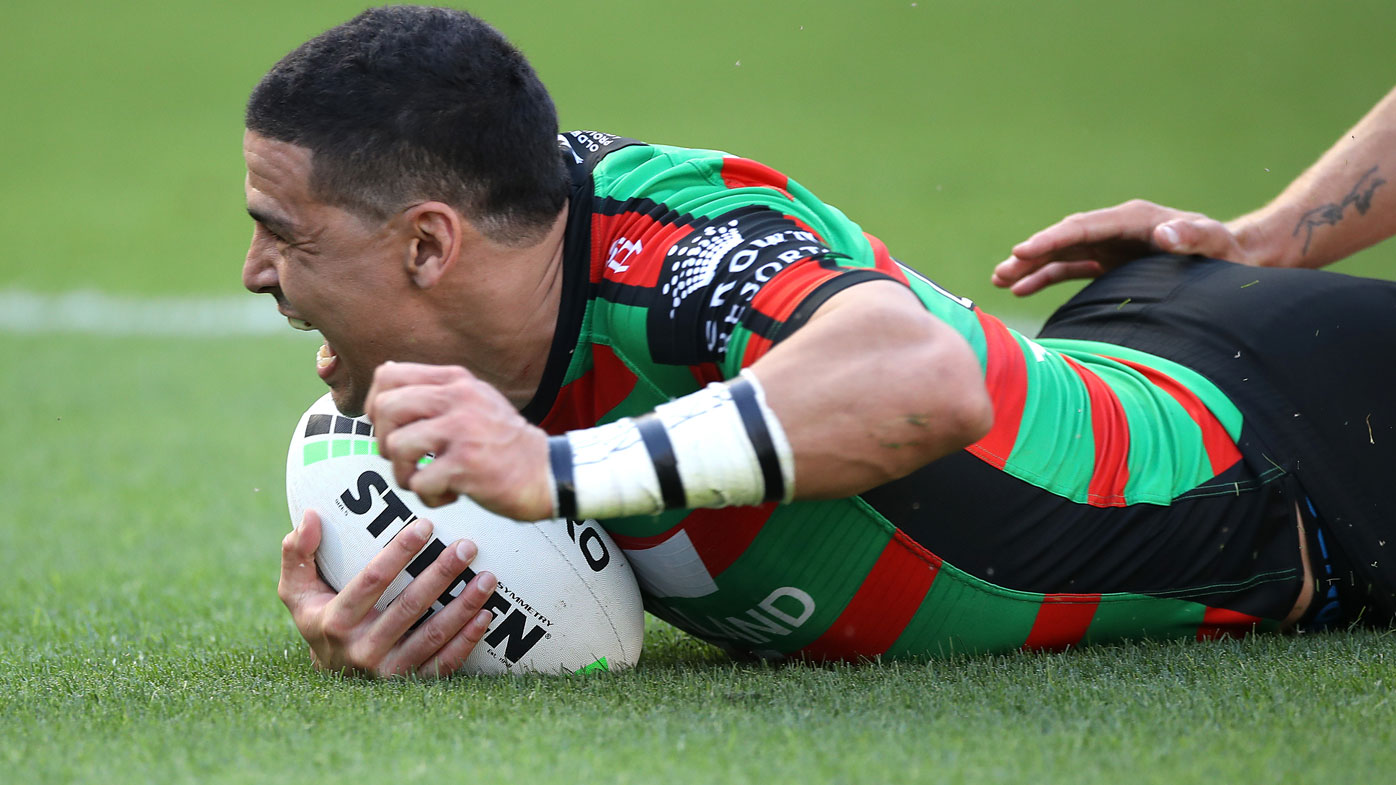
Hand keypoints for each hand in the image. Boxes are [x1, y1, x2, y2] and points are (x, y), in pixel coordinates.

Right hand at [278, 510, 497, 677]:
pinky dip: (466, 641)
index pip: (372, 580)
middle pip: (409, 606)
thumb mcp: (296, 589)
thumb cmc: (318, 617)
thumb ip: (298, 552)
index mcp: (335, 621)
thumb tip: (310, 515)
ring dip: (463, 606)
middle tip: (467, 546)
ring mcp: (387, 669)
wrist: (330, 675)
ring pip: (432, 636)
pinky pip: (443, 663)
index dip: (400, 552)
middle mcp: (361, 648)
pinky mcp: (409, 682)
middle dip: (441, 574)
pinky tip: (485, 616)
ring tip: (487, 578)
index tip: (426, 526)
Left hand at [364, 361, 553, 520]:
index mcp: (456, 381)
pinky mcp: (466, 466)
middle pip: (386, 409)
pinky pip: (418, 483)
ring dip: (403, 474)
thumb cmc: (504, 441)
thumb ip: (434, 388)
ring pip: (395, 447)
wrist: (547, 472)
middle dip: (385, 441)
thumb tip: (386, 371)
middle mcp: (458, 399)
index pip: (388, 376)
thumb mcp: (474, 399)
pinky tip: (449, 495)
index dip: (376, 405)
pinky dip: (428, 497)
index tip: (391, 428)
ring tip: (426, 480)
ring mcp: (462, 431)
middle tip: (407, 458)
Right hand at [992, 199, 1255, 295]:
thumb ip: (1193, 236)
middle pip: (1065, 239)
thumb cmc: (1224, 252)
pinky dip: (1044, 278)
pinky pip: (1069, 269)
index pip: (1084, 227)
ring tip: (999, 280)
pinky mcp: (1108, 264)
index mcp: (1134, 219)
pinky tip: (1019, 289)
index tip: (1023, 250)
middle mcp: (1115, 229)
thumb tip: (1165, 233)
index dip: (1051, 238)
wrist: (1231, 260)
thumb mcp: (1215, 243)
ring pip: (1061, 254)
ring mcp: (1109, 246)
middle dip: (1031, 254)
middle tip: (1002, 271)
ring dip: (1030, 266)